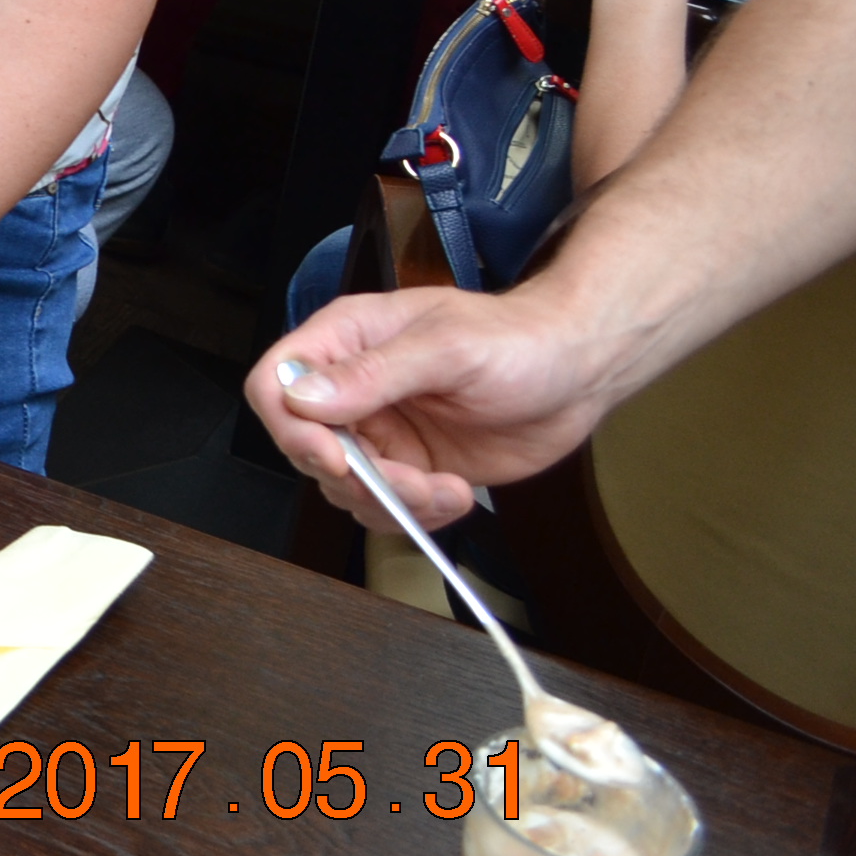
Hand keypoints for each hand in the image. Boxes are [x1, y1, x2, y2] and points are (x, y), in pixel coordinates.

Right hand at [243, 286, 626, 530]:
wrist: (579, 371)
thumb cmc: (518, 340)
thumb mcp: (447, 349)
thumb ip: (374, 373)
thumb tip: (304, 397)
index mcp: (346, 339)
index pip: (276, 382)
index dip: (291, 426)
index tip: (334, 456)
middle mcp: (353, 388)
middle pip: (306, 446)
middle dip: (357, 477)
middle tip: (412, 482)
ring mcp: (381, 431)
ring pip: (344, 487)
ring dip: (392, 503)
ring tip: (446, 489)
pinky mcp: (411, 467)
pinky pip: (387, 507)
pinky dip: (417, 516)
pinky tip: (457, 494)